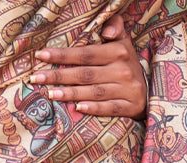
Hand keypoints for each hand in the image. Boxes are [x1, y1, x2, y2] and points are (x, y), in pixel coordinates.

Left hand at [31, 14, 145, 119]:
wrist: (149, 92)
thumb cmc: (127, 65)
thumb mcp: (123, 43)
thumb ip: (115, 28)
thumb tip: (106, 30)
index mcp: (118, 52)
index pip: (85, 53)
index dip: (62, 54)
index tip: (41, 56)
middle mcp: (123, 70)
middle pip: (85, 74)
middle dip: (59, 75)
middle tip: (36, 78)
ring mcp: (127, 90)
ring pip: (94, 92)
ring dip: (71, 93)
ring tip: (50, 94)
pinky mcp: (130, 108)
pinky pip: (110, 109)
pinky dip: (94, 109)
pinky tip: (77, 108)